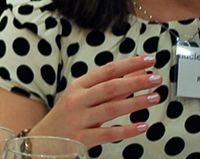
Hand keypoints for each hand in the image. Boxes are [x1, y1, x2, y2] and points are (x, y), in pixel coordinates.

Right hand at [30, 55, 161, 147]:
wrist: (44, 140)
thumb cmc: (68, 115)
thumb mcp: (85, 96)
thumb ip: (112, 86)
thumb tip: (138, 73)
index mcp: (78, 86)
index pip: (107, 70)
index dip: (130, 64)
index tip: (149, 59)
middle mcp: (77, 100)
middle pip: (110, 87)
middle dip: (136, 82)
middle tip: (156, 78)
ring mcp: (78, 119)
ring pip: (111, 109)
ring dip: (136, 103)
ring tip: (154, 97)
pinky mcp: (82, 138)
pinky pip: (108, 134)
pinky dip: (127, 130)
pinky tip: (142, 126)